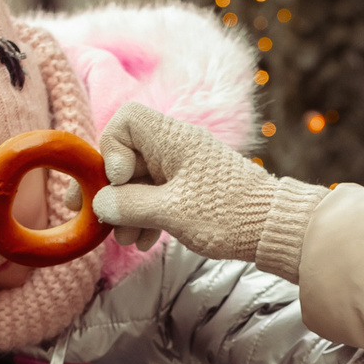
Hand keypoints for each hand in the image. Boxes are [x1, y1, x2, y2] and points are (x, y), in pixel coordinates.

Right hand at [92, 103, 323, 271]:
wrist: (276, 230)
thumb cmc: (228, 214)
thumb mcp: (171, 212)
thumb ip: (130, 205)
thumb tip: (100, 203)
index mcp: (173, 140)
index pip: (126, 121)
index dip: (111, 148)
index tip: (119, 180)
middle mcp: (177, 148)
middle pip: (128, 156)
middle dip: (110, 189)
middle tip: (87, 213)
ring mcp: (185, 168)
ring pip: (141, 181)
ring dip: (127, 209)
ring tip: (123, 239)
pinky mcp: (193, 190)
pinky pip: (158, 195)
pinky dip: (146, 216)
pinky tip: (143, 242)